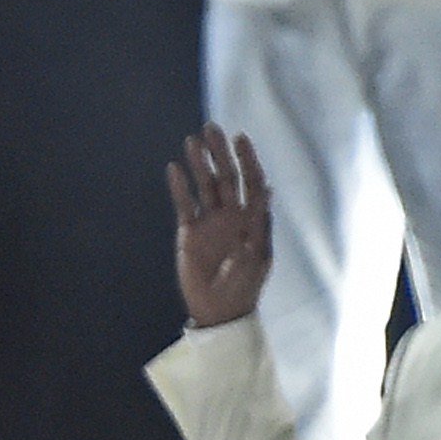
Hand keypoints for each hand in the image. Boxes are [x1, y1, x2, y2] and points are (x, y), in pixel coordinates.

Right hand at [167, 127, 275, 327]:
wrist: (219, 311)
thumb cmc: (244, 287)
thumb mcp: (256, 257)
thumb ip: (258, 225)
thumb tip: (266, 191)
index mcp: (253, 218)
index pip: (252, 181)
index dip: (247, 159)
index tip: (240, 138)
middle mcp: (232, 214)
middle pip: (227, 176)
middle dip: (220, 153)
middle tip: (211, 128)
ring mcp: (211, 222)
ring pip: (205, 185)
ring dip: (200, 164)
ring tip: (192, 142)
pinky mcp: (190, 232)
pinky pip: (185, 204)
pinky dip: (180, 187)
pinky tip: (174, 169)